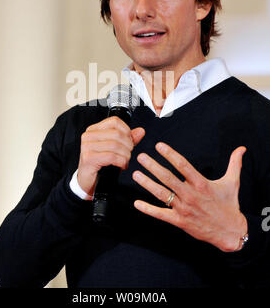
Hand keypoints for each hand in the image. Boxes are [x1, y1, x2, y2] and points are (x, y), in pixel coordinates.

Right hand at [77, 117, 144, 195]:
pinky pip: (111, 156)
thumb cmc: (100, 164)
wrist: (87, 181)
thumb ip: (128, 139)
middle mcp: (89, 135)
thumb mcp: (115, 149)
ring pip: (116, 145)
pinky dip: (121, 162)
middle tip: (128, 153)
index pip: (115, 121)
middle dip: (128, 145)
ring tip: (125, 160)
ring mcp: (87, 146)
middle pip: (117, 133)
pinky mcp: (89, 158)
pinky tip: (121, 165)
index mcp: (94, 129)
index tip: (130, 140)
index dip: (127, 131)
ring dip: (125, 155)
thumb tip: (140, 131)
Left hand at [132, 142, 247, 251]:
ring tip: (136, 174)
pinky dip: (148, 209)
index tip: (159, 146)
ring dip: (147, 184)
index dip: (170, 154)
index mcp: (201, 184)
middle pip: (168, 178)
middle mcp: (191, 195)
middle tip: (141, 157)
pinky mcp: (179, 221)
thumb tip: (242, 149)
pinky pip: (161, 214)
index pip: (183, 165)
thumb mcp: (232, 182)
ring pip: (162, 194)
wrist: (230, 231)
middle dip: (153, 166)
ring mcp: (184, 208)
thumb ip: (234, 163)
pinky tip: (137, 203)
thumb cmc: (229, 205)